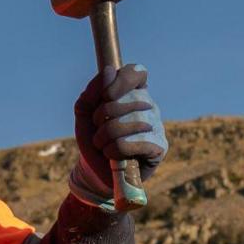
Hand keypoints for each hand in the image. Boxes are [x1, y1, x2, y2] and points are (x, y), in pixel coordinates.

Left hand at [70, 64, 166, 211]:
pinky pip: (131, 143)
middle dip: (101, 117)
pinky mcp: (159, 147)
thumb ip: (93, 90)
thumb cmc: (94, 139)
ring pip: (126, 123)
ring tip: (103, 146)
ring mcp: (156, 126)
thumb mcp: (85, 113)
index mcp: (133, 94)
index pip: (137, 73)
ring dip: (104, 137)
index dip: (122, 81)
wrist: (97, 173)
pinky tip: (114, 157)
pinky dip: (114, 151)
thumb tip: (109, 70)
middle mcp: (149, 107)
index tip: (106, 96)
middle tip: (98, 129)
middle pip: (125, 100)